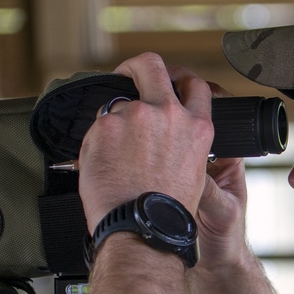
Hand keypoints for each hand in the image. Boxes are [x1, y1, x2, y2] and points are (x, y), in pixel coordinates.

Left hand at [77, 53, 213, 230]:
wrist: (142, 228)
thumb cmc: (166, 211)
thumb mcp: (193, 170)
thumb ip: (181, 140)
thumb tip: (163, 129)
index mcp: (196, 127)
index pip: (194, 85)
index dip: (177, 80)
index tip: (165, 83)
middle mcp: (168, 114)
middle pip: (150, 65)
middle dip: (135, 68)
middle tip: (125, 77)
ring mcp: (136, 116)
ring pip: (117, 104)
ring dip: (114, 123)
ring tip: (113, 154)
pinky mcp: (106, 125)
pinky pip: (97, 125)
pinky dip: (96, 142)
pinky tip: (102, 165)